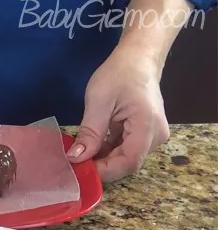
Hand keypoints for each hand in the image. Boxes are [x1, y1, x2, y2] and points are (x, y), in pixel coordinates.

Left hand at [67, 45, 169, 181]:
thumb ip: (90, 133)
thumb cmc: (119, 74)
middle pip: (127, 163)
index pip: (128, 162)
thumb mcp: (99, 101)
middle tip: (74, 163)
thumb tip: (75, 158)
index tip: (78, 169)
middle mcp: (156, 137)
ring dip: (103, 159)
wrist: (138, 58)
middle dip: (100, 166)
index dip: (103, 171)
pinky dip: (108, 151)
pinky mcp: (145, 134)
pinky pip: (126, 149)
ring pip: (125, 158)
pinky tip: (91, 147)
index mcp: (148, 127)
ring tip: (80, 155)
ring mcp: (153, 136)